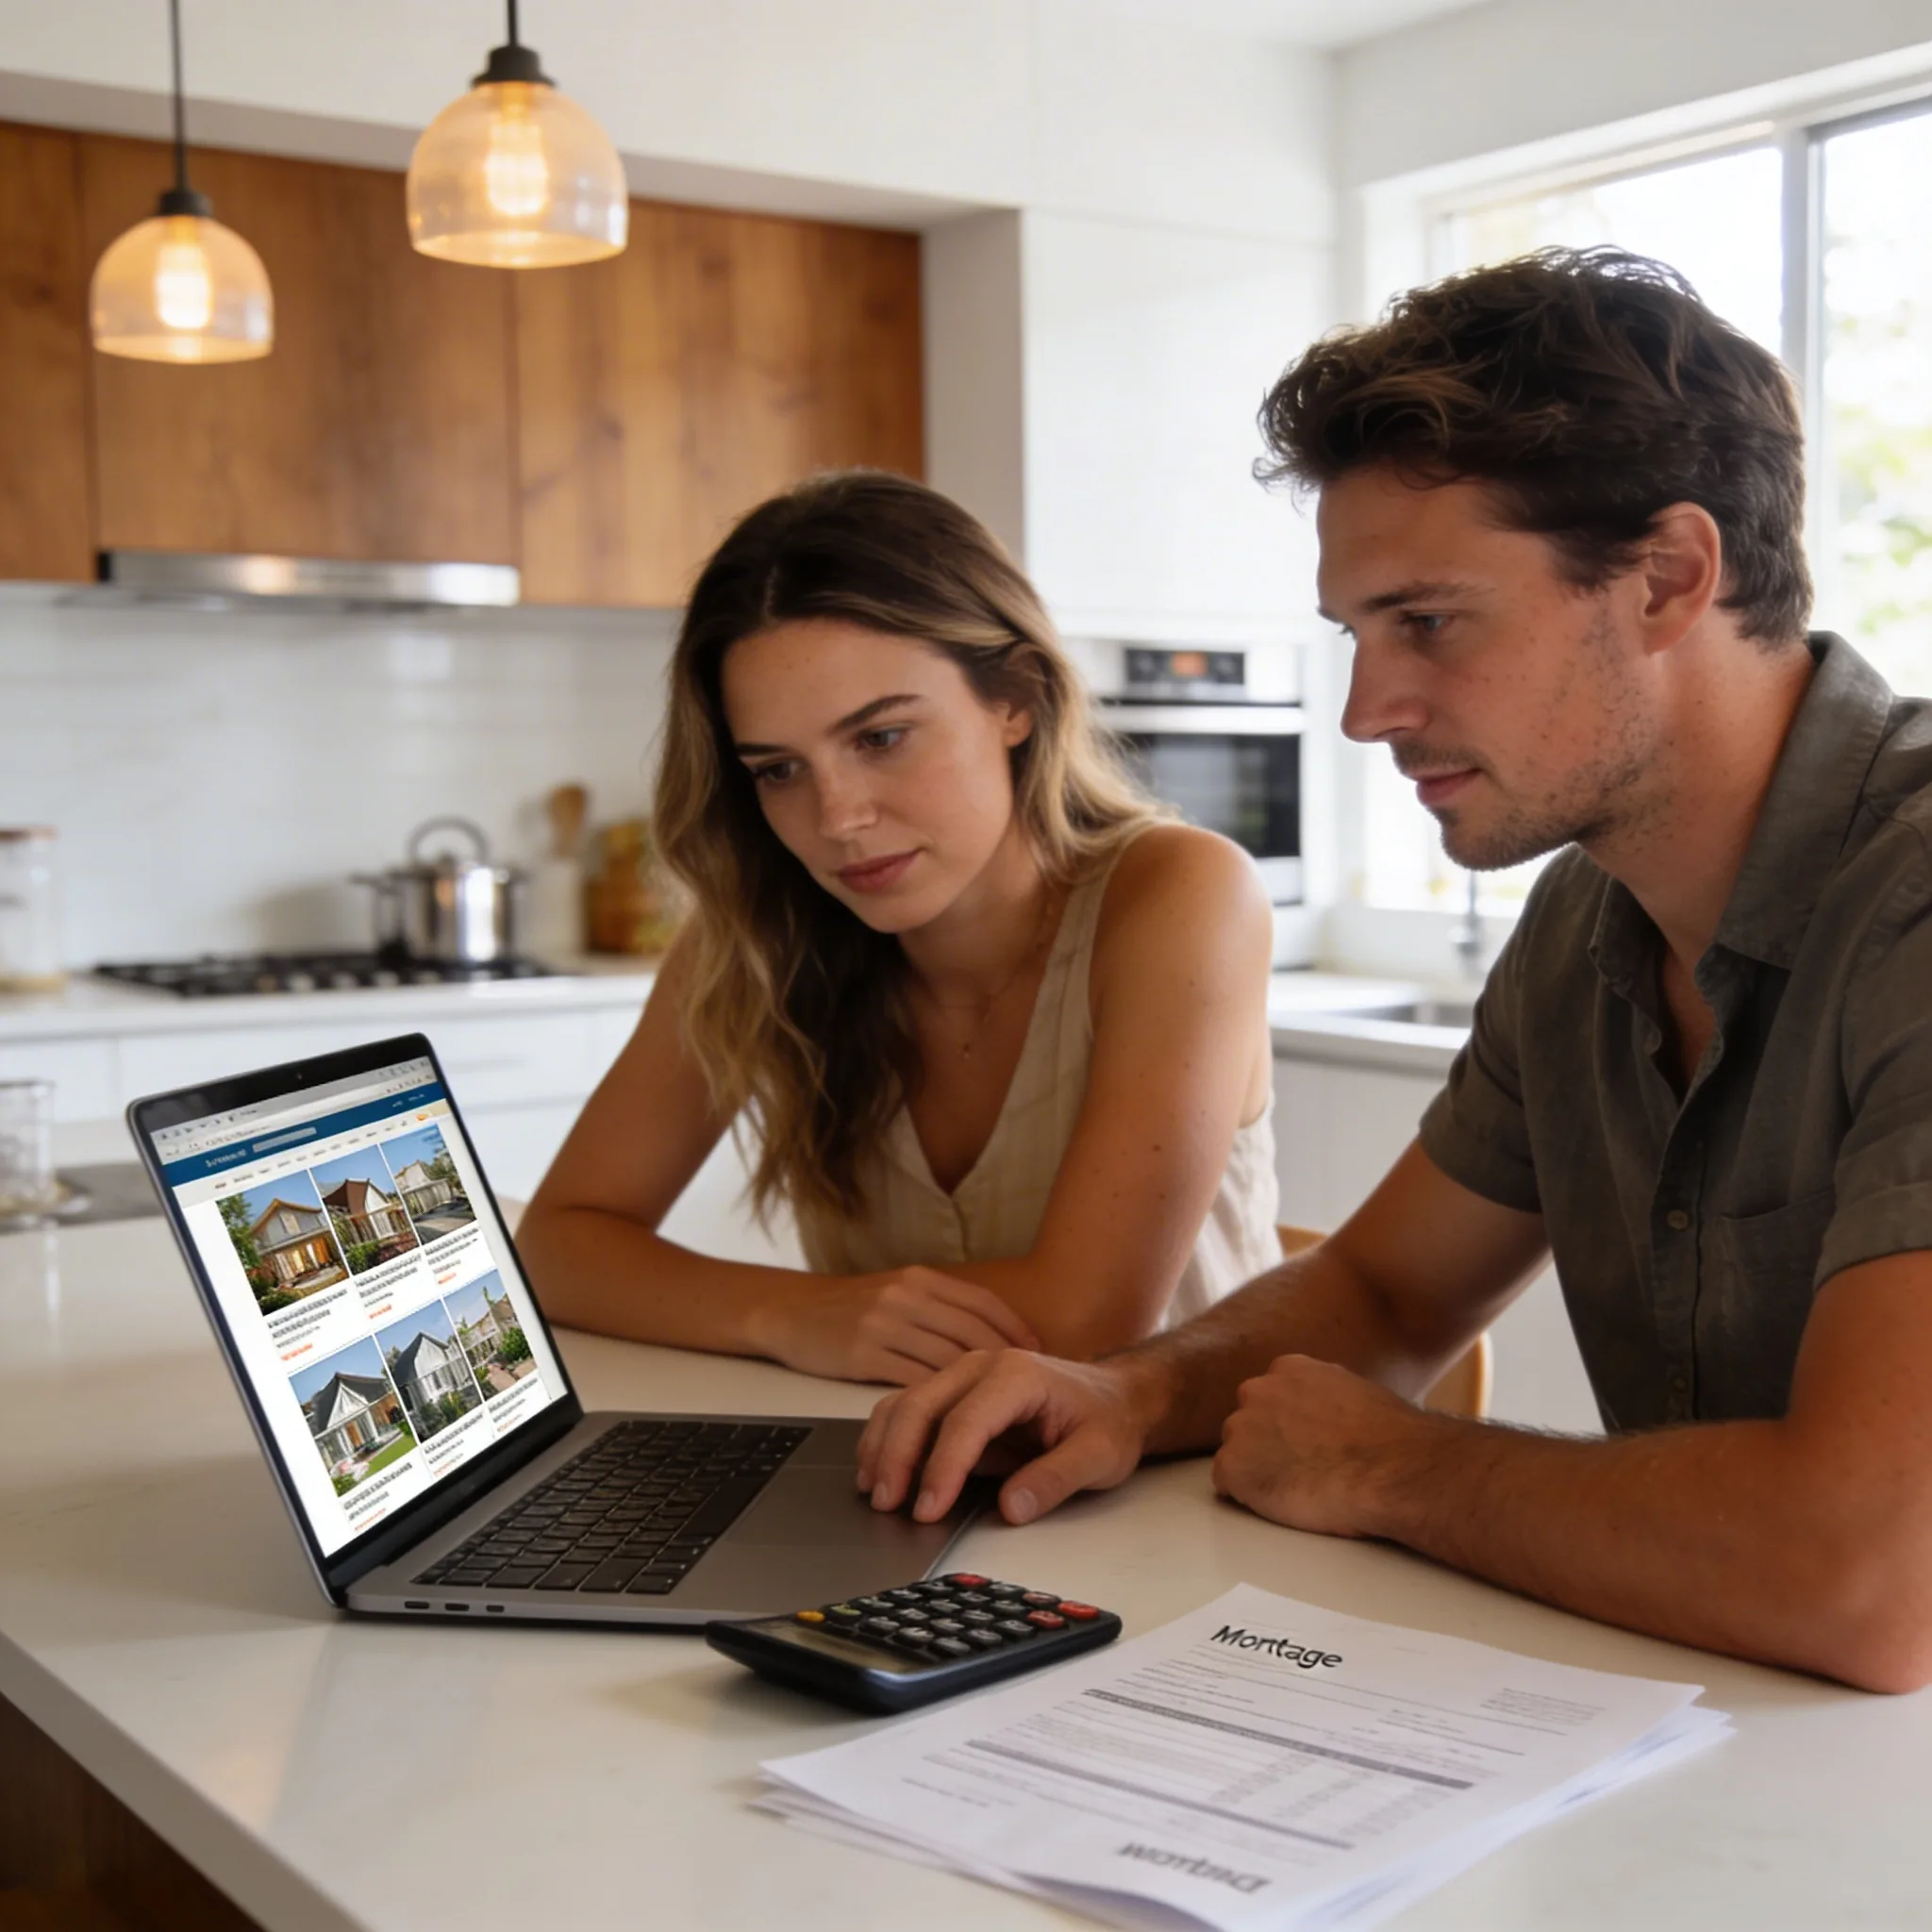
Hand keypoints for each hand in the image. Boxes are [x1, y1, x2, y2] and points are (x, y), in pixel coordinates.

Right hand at [755, 1267, 1039, 1385]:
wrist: (788, 1310)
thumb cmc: (851, 1308)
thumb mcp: (897, 1292)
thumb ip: (938, 1309)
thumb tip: (991, 1340)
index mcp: (922, 1279)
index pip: (983, 1303)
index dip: (1015, 1329)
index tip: (1042, 1354)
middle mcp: (907, 1295)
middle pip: (971, 1333)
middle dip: (1006, 1366)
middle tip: (1031, 1393)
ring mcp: (884, 1322)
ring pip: (944, 1363)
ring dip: (974, 1392)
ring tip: (1001, 1413)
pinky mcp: (862, 1353)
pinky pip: (911, 1382)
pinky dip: (936, 1407)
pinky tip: (951, 1424)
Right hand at [857, 1348, 1159, 1523]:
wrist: (1114, 1398)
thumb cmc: (1107, 1423)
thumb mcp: (1099, 1456)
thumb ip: (1056, 1480)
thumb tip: (1011, 1508)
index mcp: (1019, 1376)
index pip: (967, 1421)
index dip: (943, 1467)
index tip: (928, 1510)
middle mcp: (983, 1366)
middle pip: (923, 1405)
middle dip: (898, 1456)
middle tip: (887, 1505)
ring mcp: (963, 1376)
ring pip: (906, 1403)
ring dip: (884, 1446)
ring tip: (874, 1492)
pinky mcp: (953, 1393)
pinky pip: (908, 1408)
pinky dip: (887, 1438)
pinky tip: (878, 1470)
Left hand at [1212, 1354, 1433, 1537]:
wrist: (1390, 1468)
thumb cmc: (1389, 1439)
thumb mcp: (1355, 1393)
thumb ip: (1325, 1397)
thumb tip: (1330, 1416)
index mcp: (1289, 1369)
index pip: (1272, 1398)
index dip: (1288, 1427)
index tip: (1307, 1445)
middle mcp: (1257, 1391)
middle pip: (1249, 1423)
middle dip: (1268, 1445)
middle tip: (1303, 1470)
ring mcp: (1240, 1428)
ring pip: (1238, 1453)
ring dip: (1259, 1471)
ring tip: (1299, 1489)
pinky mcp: (1232, 1467)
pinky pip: (1229, 1485)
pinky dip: (1250, 1497)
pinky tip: (1285, 1502)